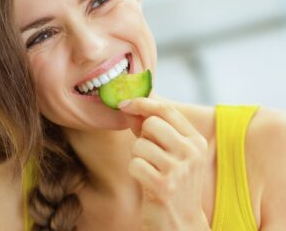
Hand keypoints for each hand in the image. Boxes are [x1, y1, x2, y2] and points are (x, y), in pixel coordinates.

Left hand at [119, 97, 210, 230]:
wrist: (182, 223)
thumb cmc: (173, 182)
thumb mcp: (172, 153)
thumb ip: (154, 129)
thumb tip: (131, 108)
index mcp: (195, 140)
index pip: (167, 110)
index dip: (143, 103)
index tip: (126, 104)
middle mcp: (191, 152)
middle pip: (151, 123)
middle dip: (142, 136)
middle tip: (150, 153)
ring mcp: (178, 169)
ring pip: (139, 144)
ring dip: (138, 156)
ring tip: (150, 169)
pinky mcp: (163, 186)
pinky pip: (134, 164)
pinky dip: (135, 171)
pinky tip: (146, 181)